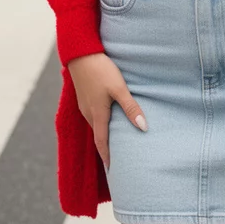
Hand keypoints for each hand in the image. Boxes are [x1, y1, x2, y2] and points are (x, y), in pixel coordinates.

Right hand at [67, 52, 147, 171]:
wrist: (80, 53)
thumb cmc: (101, 70)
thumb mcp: (119, 88)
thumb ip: (131, 107)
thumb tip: (143, 127)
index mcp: (97, 114)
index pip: (102, 142)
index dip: (107, 157)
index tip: (112, 170)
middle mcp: (88, 112)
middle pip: (98, 135)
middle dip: (105, 148)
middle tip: (116, 160)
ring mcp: (84, 104)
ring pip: (95, 124)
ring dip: (103, 134)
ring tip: (113, 142)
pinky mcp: (84, 96)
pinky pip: (92, 115)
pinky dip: (100, 122)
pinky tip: (107, 119)